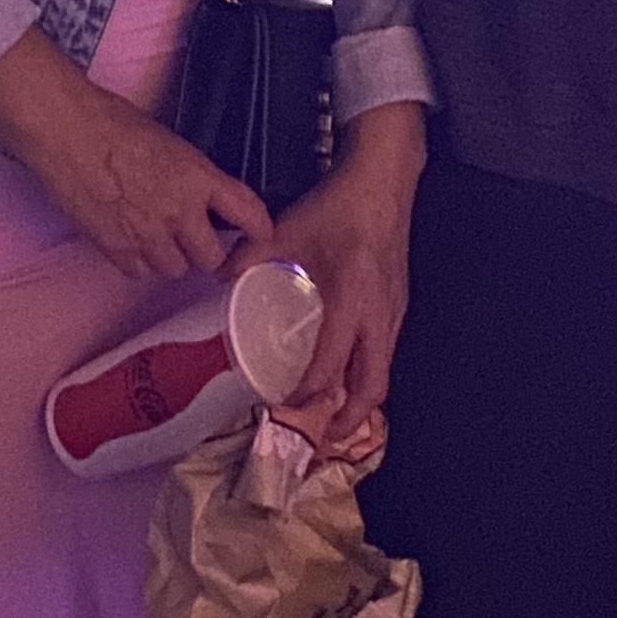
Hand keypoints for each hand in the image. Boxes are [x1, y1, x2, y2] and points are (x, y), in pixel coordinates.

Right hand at [0, 57, 274, 280]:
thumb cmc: (111, 122)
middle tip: (192, 241)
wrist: (66, 131)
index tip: (261, 235)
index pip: (247, 211)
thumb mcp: (168, 142)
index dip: (259, 229)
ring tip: (153, 236)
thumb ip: (189, 175)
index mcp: (198, 177)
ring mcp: (147, 234)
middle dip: (203, 252)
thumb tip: (197, 195)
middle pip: (210, 258)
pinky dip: (136, 262)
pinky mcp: (116, 248)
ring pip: (173, 270)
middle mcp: (179, 212)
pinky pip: (138, 272)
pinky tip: (127, 239)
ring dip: (168, 258)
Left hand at [251, 114, 424, 459]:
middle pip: (372, 386)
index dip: (307, 392)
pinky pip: (386, 352)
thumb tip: (217, 275)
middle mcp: (378, 316)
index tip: (282, 402)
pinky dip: (368, 373)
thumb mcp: (289, 228)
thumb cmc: (339, 206)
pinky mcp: (398, 304)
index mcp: (350, 302)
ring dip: (360, 398)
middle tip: (323, 436)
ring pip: (383, 371)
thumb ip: (250, 255)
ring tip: (334, 413)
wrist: (384, 181)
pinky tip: (348, 371)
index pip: (330, 366)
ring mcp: (394, 312)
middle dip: (348, 417)